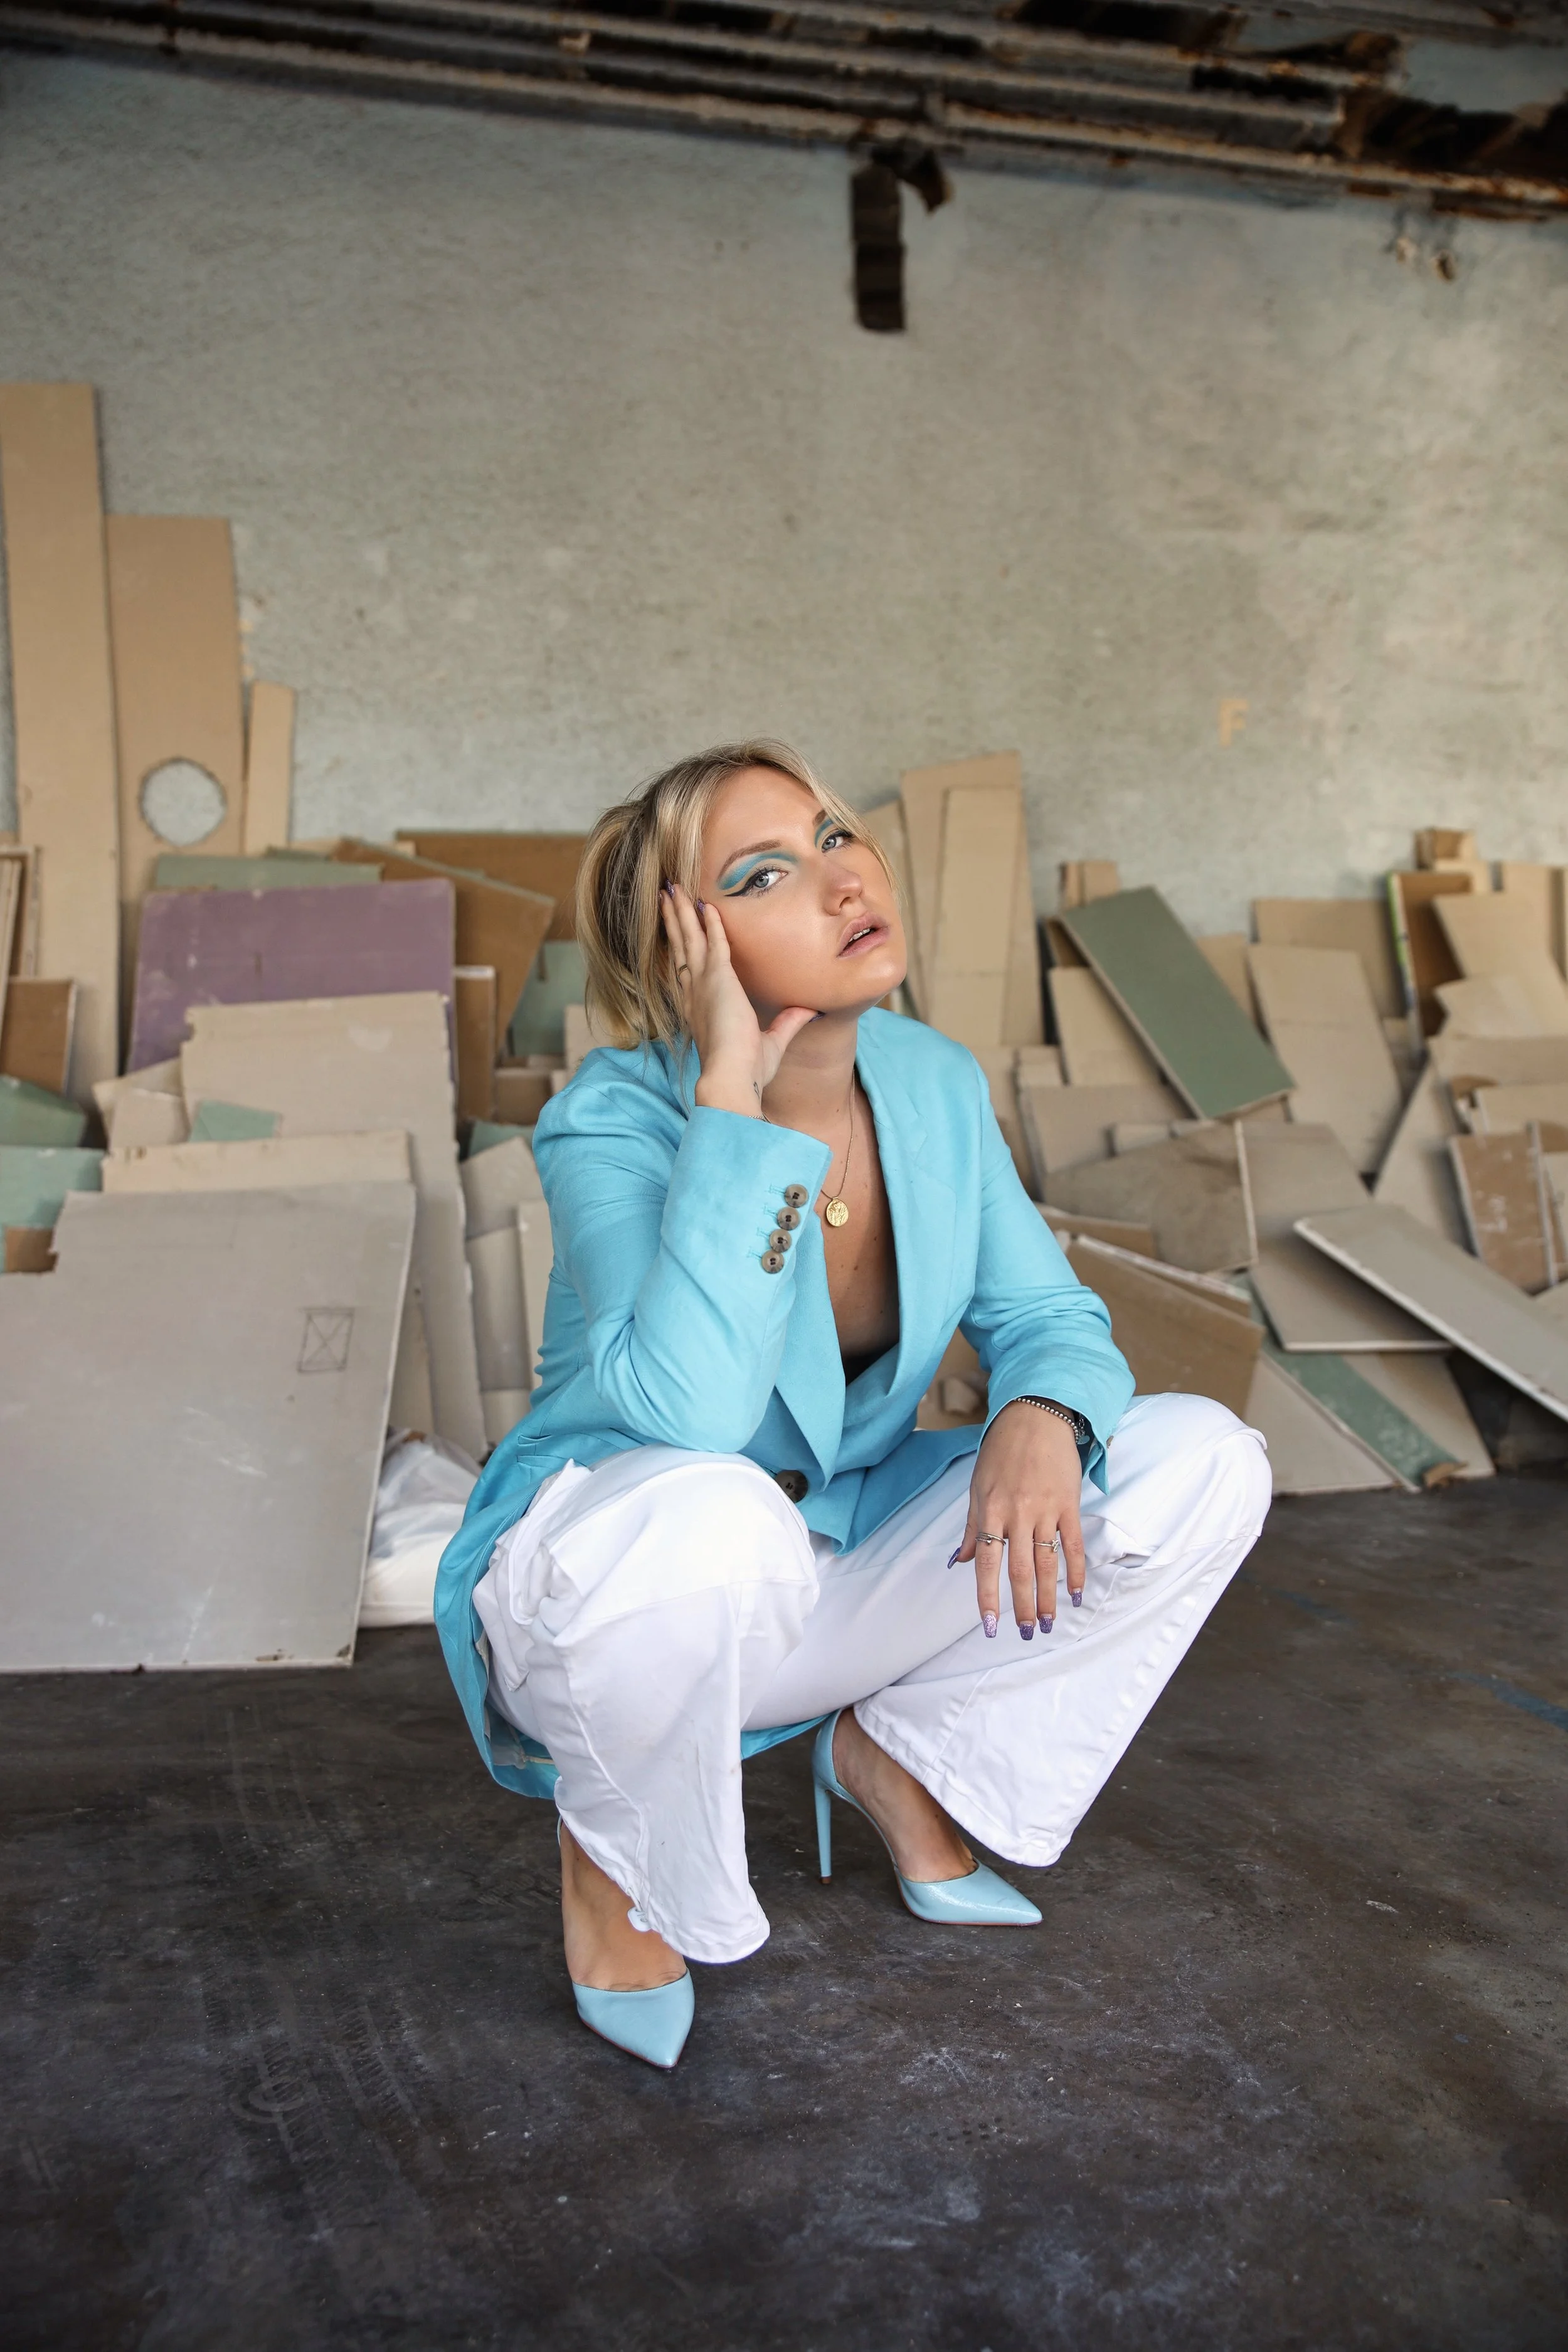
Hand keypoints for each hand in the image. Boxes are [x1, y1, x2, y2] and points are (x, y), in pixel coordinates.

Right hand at [660, 881, 816, 1117]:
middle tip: (666, 896)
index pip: (687, 969)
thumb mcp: (772, 1043)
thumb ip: (788, 1023)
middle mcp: (695, 993)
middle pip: (681, 947)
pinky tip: (706, 904)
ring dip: (681, 912)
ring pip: (688, 938)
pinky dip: (709, 922)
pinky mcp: (717, 978)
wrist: (732, 1078)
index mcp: (700, 1009)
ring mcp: (703, 984)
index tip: (679, 927)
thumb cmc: (747, 1071)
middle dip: (674, 920)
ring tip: (672, 889)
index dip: (682, 946)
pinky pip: (712, 941)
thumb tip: (808, 1011)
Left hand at [954, 1401, 1085, 1637]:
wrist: (1035, 1416)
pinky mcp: (1069, 1503)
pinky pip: (1073, 1544)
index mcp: (990, 1510)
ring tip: (1048, 1624)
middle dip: (1022, 1606)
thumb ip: (971, 1528)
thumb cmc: (1001, 1452)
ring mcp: (1045, 1509)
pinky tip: (1075, 1594)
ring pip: (1048, 1563)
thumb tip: (958, 1563)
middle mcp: (1017, 1513)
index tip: (989, 1626)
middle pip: (1020, 1570)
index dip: (987, 1598)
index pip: (987, 1563)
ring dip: (1049, 1597)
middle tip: (1026, 1633)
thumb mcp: (977, 1487)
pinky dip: (1076, 1571)